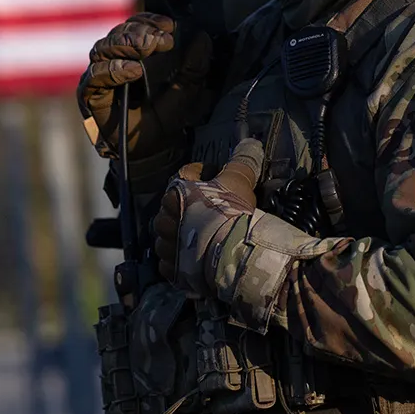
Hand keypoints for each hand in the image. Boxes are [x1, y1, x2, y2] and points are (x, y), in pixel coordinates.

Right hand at [78, 13, 213, 162]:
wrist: (151, 152)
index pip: (136, 25)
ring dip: (125, 45)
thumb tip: (202, 37)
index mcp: (135, 54)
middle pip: (118, 33)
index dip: (149, 20)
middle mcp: (114, 60)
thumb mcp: (186, 91)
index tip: (168, 25)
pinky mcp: (90, 94)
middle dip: (140, 32)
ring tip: (146, 50)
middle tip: (161, 40)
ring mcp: (99, 76)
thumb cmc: (165, 119)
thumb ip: (194, 67)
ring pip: (103, 48)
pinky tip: (132, 71)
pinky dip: (113, 70)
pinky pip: (95, 76)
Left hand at [152, 140, 266, 294]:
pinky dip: (180, 261)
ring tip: (199, 239)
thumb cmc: (231, 212)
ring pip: (167, 238)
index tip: (214, 176)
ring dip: (179, 237)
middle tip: (206, 210)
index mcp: (175, 194)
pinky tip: (194, 260)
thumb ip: (240, 162)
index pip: (183, 176)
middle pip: (170, 209)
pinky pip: (171, 263)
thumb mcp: (238, 181)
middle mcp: (165, 219)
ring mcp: (167, 247)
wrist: (232, 252)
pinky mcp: (174, 270)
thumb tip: (250, 143)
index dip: (200, 173)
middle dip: (185, 209)